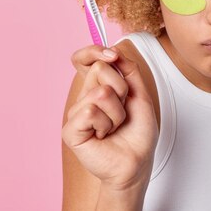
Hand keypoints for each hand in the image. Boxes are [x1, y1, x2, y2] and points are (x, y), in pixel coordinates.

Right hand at [62, 46, 157, 190]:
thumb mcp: (140, 94)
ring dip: (117, 112)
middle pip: (100, 69)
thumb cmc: (138, 132)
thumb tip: (114, 49)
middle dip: (122, 89)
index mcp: (98, 87)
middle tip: (123, 109)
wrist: (137, 161)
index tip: (112, 55)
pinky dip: (106, 124)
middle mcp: (84, 96)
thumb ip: (129, 70)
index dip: (94, 51)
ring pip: (100, 92)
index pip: (85, 59)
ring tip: (115, 126)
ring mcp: (76, 112)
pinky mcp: (71, 129)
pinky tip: (104, 135)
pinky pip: (90, 111)